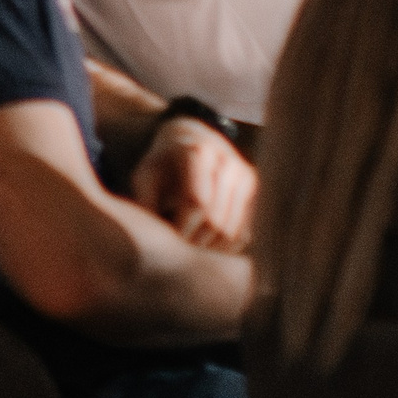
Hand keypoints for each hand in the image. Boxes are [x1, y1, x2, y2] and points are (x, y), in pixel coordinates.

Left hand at [129, 117, 255, 252]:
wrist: (191, 141)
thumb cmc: (162, 165)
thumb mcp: (145, 176)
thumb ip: (145, 202)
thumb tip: (150, 238)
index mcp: (196, 152)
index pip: (195, 201)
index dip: (182, 228)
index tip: (168, 243)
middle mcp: (225, 160)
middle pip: (216, 218)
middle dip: (197, 242)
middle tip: (180, 256)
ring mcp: (243, 174)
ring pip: (233, 228)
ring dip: (212, 249)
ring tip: (191, 257)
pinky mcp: (253, 189)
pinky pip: (245, 228)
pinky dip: (227, 246)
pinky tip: (209, 252)